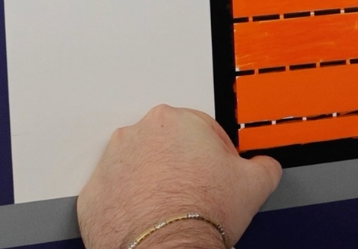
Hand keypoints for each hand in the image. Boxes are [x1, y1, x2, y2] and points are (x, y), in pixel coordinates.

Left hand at [78, 105, 280, 248]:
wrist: (168, 249)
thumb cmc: (203, 212)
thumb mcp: (256, 183)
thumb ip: (262, 164)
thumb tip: (264, 166)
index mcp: (174, 120)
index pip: (202, 128)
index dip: (216, 153)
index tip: (219, 172)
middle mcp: (136, 134)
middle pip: (166, 144)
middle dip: (182, 164)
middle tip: (199, 190)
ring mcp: (109, 164)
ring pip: (138, 166)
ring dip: (154, 181)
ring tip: (175, 207)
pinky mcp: (93, 194)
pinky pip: (116, 193)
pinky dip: (130, 203)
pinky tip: (152, 218)